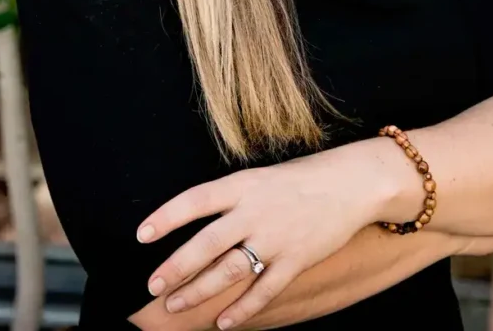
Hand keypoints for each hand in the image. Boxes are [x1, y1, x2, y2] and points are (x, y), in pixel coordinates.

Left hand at [136, 141, 384, 329]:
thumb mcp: (261, 177)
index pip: (196, 200)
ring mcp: (276, 237)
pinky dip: (242, 310)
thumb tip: (197, 222)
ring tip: (174, 305)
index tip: (141, 234)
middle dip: (177, 267)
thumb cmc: (302, 178)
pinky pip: (264, 291)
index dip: (167, 217)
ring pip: (229, 271)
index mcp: (243, 184)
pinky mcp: (296, 260)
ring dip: (199, 291)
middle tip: (153, 285)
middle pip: (207, 243)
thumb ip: (233, 200)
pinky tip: (223, 323)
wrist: (351, 183)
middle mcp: (256, 211)